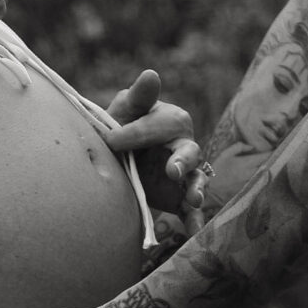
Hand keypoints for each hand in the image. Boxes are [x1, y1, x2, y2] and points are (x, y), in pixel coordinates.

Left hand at [97, 68, 206, 241]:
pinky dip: (194, 221)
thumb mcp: (125, 111)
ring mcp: (184, 175)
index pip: (159, 126)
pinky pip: (189, 210)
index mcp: (172, 121)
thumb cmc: (121, 128)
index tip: (111, 142)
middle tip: (171, 171)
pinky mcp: (178, 198)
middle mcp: (184, 147)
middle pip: (190, 152)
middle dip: (182, 161)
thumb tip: (152, 74)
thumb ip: (139, 97)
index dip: (136, 134)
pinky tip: (194, 233)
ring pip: (196, 180)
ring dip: (196, 189)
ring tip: (193, 199)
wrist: (113, 160)